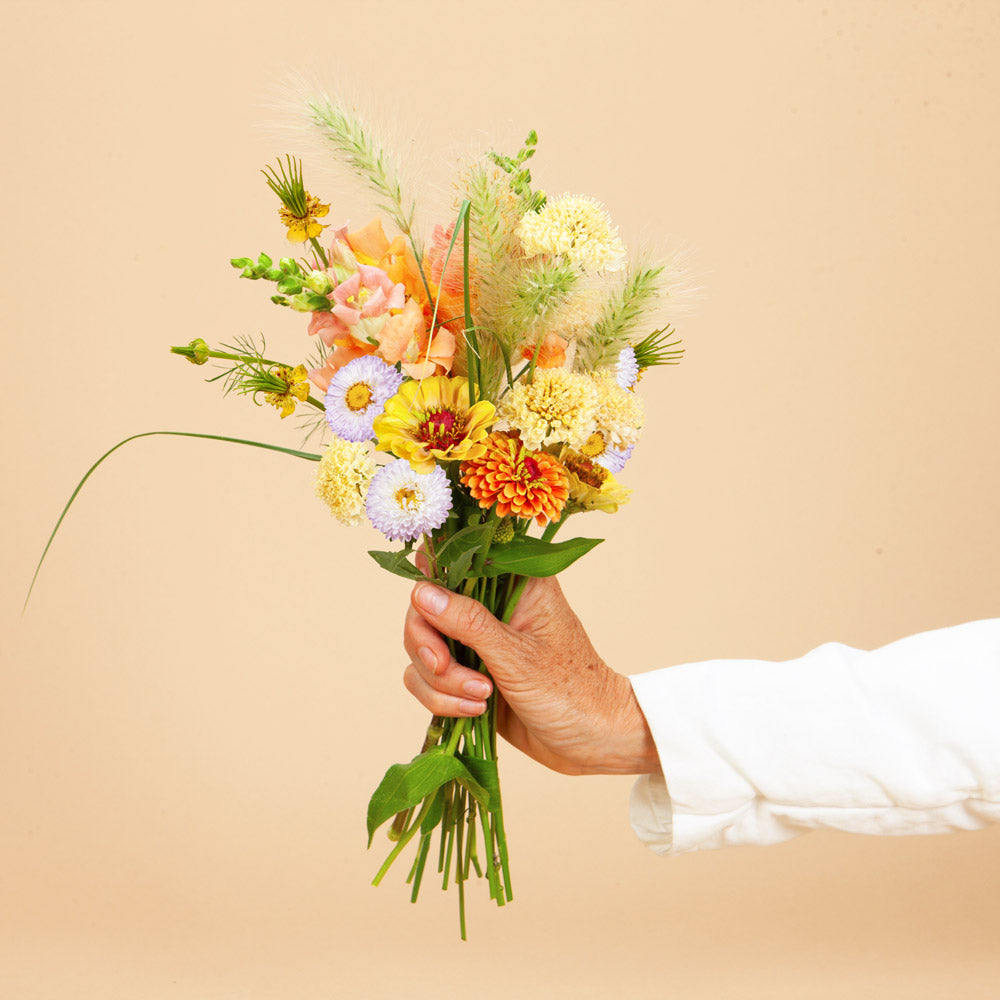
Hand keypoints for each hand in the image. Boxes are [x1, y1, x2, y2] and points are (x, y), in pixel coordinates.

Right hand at [402, 576, 660, 775]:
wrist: (591, 742)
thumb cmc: (570, 691)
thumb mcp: (517, 657)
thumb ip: (467, 623)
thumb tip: (420, 592)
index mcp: (513, 583)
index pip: (455, 561)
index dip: (431, 582)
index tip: (428, 614)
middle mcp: (490, 606)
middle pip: (425, 609)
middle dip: (429, 646)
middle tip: (445, 668)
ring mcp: (475, 641)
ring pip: (421, 647)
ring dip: (441, 681)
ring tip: (480, 698)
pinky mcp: (466, 673)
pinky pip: (427, 678)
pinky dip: (442, 698)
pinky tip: (474, 710)